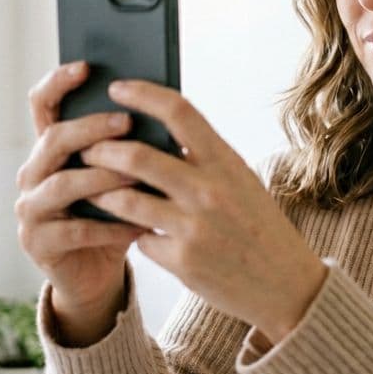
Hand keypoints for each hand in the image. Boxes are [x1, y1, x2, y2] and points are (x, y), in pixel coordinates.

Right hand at [15, 61, 146, 345]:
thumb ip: (128, 144)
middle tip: (126, 122)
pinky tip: (140, 224)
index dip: (58, 83)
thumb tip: (161, 104)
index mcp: (50, 149)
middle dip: (91, 128)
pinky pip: (76, 230)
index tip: (85, 67)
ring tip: (137, 173)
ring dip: (102, 176)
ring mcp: (30, 209)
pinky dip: (111, 226)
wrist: (98, 272)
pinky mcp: (38, 243)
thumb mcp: (122, 174)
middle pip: (54, 140)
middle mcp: (32, 173)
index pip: (43, 106)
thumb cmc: (116, 213)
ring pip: (63, 183)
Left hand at [80, 80, 327, 344]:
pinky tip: (136, 233)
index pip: (179, 112)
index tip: (117, 88)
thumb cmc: (259, 225)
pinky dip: (135, 234)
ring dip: (102, 191)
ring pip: (125, 200)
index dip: (142, 95)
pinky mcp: (182, 262)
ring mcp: (194, 228)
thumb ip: (204, 158)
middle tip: (86, 148)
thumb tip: (155, 131)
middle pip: (137, 156)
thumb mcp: (241, 181)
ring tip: (94, 186)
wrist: (287, 285)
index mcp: (227, 162)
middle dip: (101, 149)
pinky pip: (140, 239)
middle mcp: (209, 191)